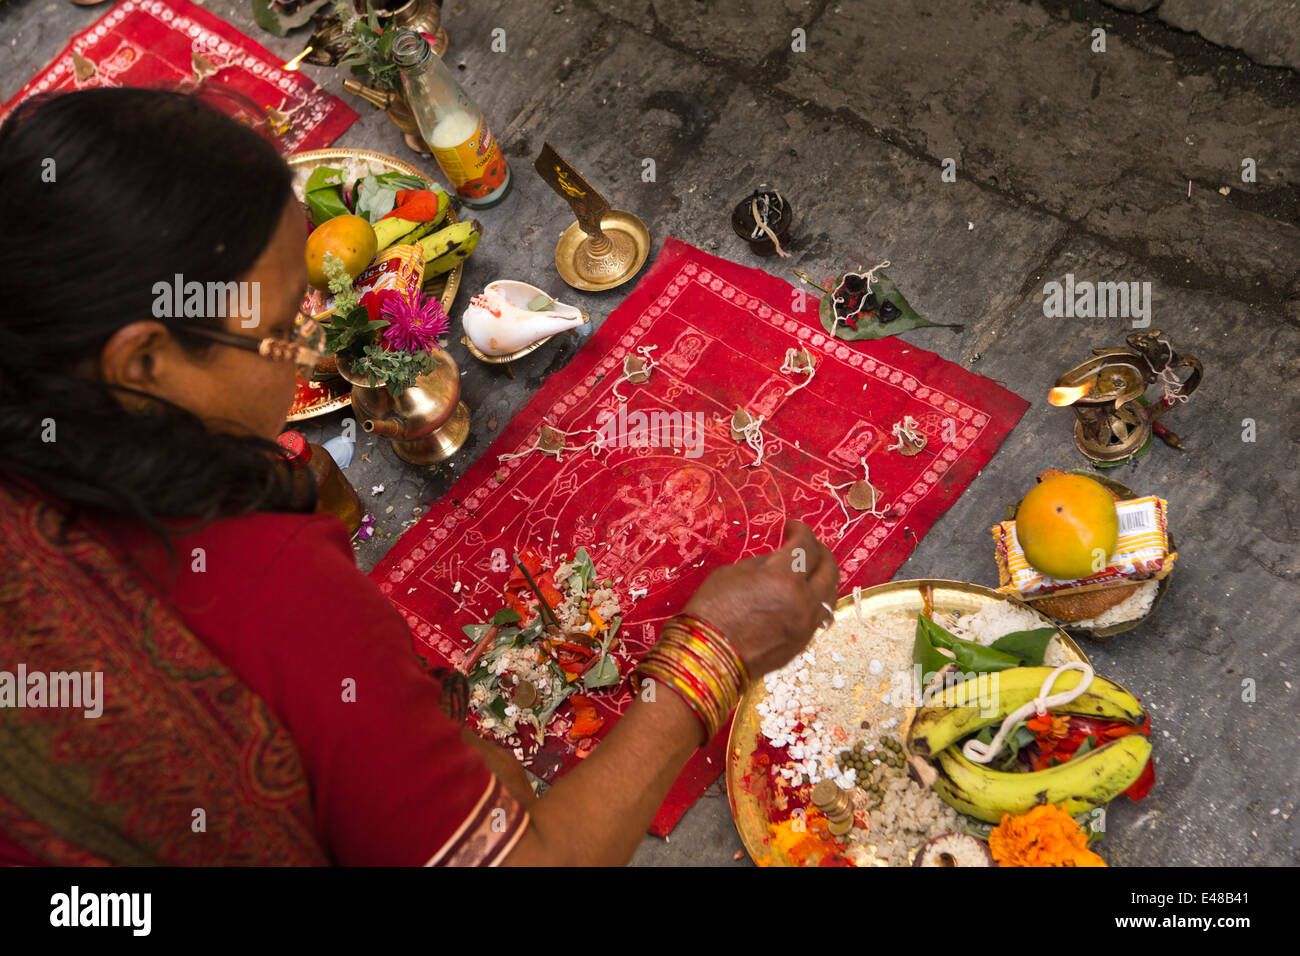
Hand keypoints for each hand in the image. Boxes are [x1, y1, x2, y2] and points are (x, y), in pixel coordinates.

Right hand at [681, 519, 838, 677]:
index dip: (800, 531)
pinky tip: (803, 595)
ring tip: (810, 570)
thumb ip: (763, 564)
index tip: (792, 527)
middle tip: (806, 545)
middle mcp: (803, 602)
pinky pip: (819, 615)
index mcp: (783, 579)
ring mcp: (806, 626)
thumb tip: (780, 560)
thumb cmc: (710, 610)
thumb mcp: (733, 574)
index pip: (806, 546)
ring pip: (830, 594)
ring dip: (823, 577)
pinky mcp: (802, 644)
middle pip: (828, 568)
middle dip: (819, 551)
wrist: (706, 657)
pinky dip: (815, 600)